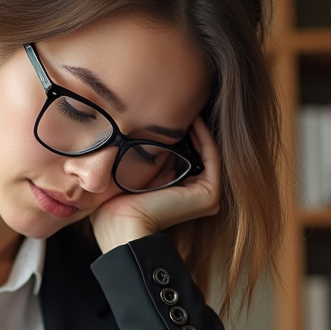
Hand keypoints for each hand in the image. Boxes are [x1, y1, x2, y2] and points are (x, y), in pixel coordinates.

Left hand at [89, 115, 221, 253]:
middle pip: (198, 153)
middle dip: (192, 128)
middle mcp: (197, 194)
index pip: (186, 155)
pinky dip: (205, 137)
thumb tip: (144, 128)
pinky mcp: (210, 194)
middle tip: (184, 104)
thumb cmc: (119, 205)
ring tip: (189, 108)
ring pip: (207, 153)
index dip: (181, 132)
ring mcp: (207, 195)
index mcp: (181, 192)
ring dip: (200, 129)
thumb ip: (145, 157)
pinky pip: (211, 158)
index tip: (170, 111)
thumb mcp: (134, 174)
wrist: (124, 226)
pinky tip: (194, 120)